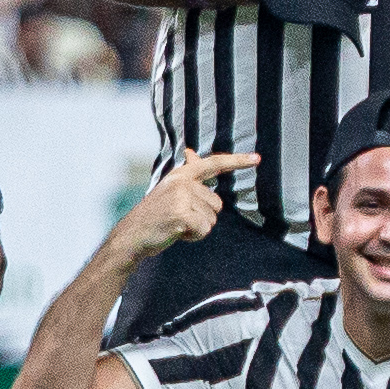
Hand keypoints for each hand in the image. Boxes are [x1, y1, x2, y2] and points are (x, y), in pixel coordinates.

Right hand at [118, 150, 261, 252]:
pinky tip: (177, 233)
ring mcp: (182, 198)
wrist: (132, 235)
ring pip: (212, 219)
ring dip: (197, 227)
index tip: (257, 158)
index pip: (214, 163)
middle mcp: (183, 182)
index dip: (237, 161)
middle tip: (178, 217)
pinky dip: (194, 236)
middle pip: (216, 204)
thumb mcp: (169, 189)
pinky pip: (204, 229)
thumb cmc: (154, 214)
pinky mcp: (182, 215)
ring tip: (175, 224)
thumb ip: (186, 174)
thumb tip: (191, 152)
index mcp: (181, 175)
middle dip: (202, 216)